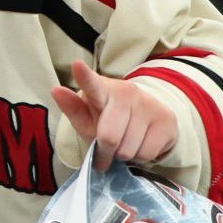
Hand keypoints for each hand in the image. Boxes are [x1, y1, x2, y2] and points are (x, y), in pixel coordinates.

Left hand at [52, 60, 177, 171]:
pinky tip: (139, 145)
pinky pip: (147, 154)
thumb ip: (72, 108)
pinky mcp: (167, 119)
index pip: (92, 84)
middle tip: (105, 150)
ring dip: (123, 155)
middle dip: (105, 152)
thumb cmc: (108, 120)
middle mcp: (128, 92)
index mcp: (103, 89)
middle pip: (109, 137)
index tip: (76, 65)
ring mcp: (150, 104)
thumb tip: (55, 90)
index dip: (84, 76)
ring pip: (129, 149)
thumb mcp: (87, 118)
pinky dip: (140, 158)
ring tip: (125, 144)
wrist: (146, 121)